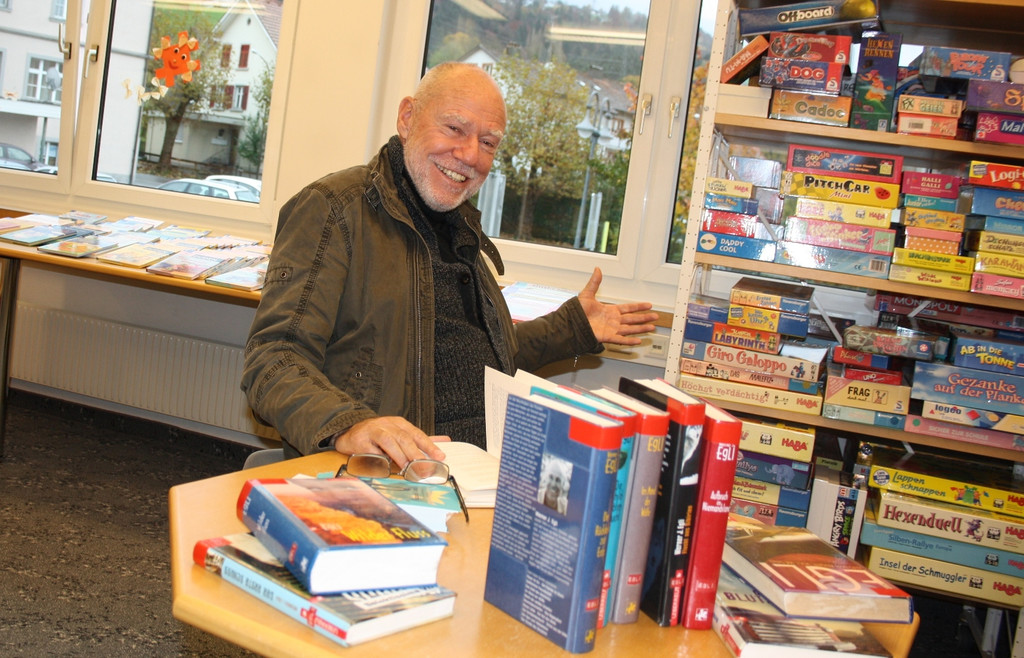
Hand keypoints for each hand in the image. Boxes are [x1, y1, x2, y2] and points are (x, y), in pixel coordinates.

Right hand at [333, 416, 448, 467]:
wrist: (350, 432)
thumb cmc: (378, 436)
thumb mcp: (400, 434)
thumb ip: (421, 439)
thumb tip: (444, 440)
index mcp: (399, 423)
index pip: (417, 434)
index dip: (429, 445)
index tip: (439, 457)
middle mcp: (387, 424)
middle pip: (404, 438)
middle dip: (415, 453)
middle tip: (424, 468)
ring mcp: (372, 431)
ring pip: (389, 441)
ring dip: (399, 456)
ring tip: (406, 467)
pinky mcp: (360, 440)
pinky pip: (371, 451)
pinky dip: (379, 459)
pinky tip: (385, 466)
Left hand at [578, 267, 658, 345]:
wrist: (570, 323)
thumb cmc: (576, 311)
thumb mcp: (587, 294)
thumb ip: (594, 282)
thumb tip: (597, 269)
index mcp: (610, 310)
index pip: (628, 308)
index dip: (639, 306)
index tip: (649, 305)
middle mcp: (612, 320)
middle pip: (632, 319)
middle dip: (644, 318)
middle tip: (655, 317)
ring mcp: (611, 329)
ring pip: (630, 329)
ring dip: (641, 328)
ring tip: (652, 327)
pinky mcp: (607, 337)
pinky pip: (621, 339)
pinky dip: (629, 340)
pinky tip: (638, 340)